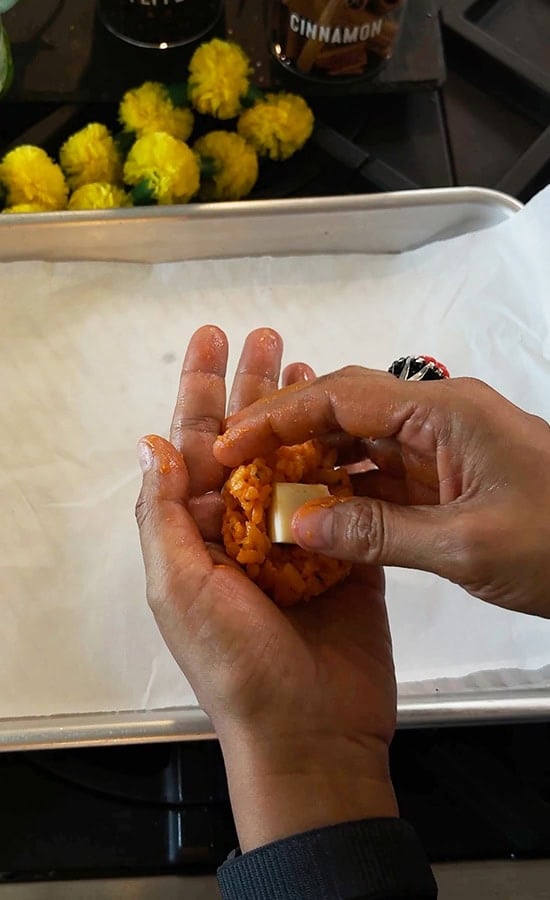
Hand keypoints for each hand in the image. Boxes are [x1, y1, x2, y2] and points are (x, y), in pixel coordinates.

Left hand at [136, 330, 397, 851]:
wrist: (311, 732)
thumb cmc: (237, 671)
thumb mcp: (179, 589)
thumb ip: (164, 515)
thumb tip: (149, 447)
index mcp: (197, 535)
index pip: (194, 446)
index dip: (200, 390)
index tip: (209, 343)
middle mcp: (242, 531)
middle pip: (247, 441)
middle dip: (252, 386)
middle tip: (264, 336)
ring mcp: (294, 540)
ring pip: (296, 459)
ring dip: (301, 413)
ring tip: (305, 364)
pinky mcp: (342, 555)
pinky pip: (343, 496)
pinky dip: (345, 458)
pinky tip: (348, 426)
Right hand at [214, 368, 549, 618]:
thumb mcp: (467, 545)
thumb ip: (379, 533)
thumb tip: (301, 524)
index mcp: (445, 413)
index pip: (341, 398)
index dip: (278, 419)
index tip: (232, 445)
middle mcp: (442, 417)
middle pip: (346, 411)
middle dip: (288, 433)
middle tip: (237, 463)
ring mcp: (448, 447)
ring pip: (364, 443)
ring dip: (316, 463)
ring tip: (267, 489)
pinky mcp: (453, 477)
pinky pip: (387, 474)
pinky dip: (350, 491)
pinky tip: (321, 512)